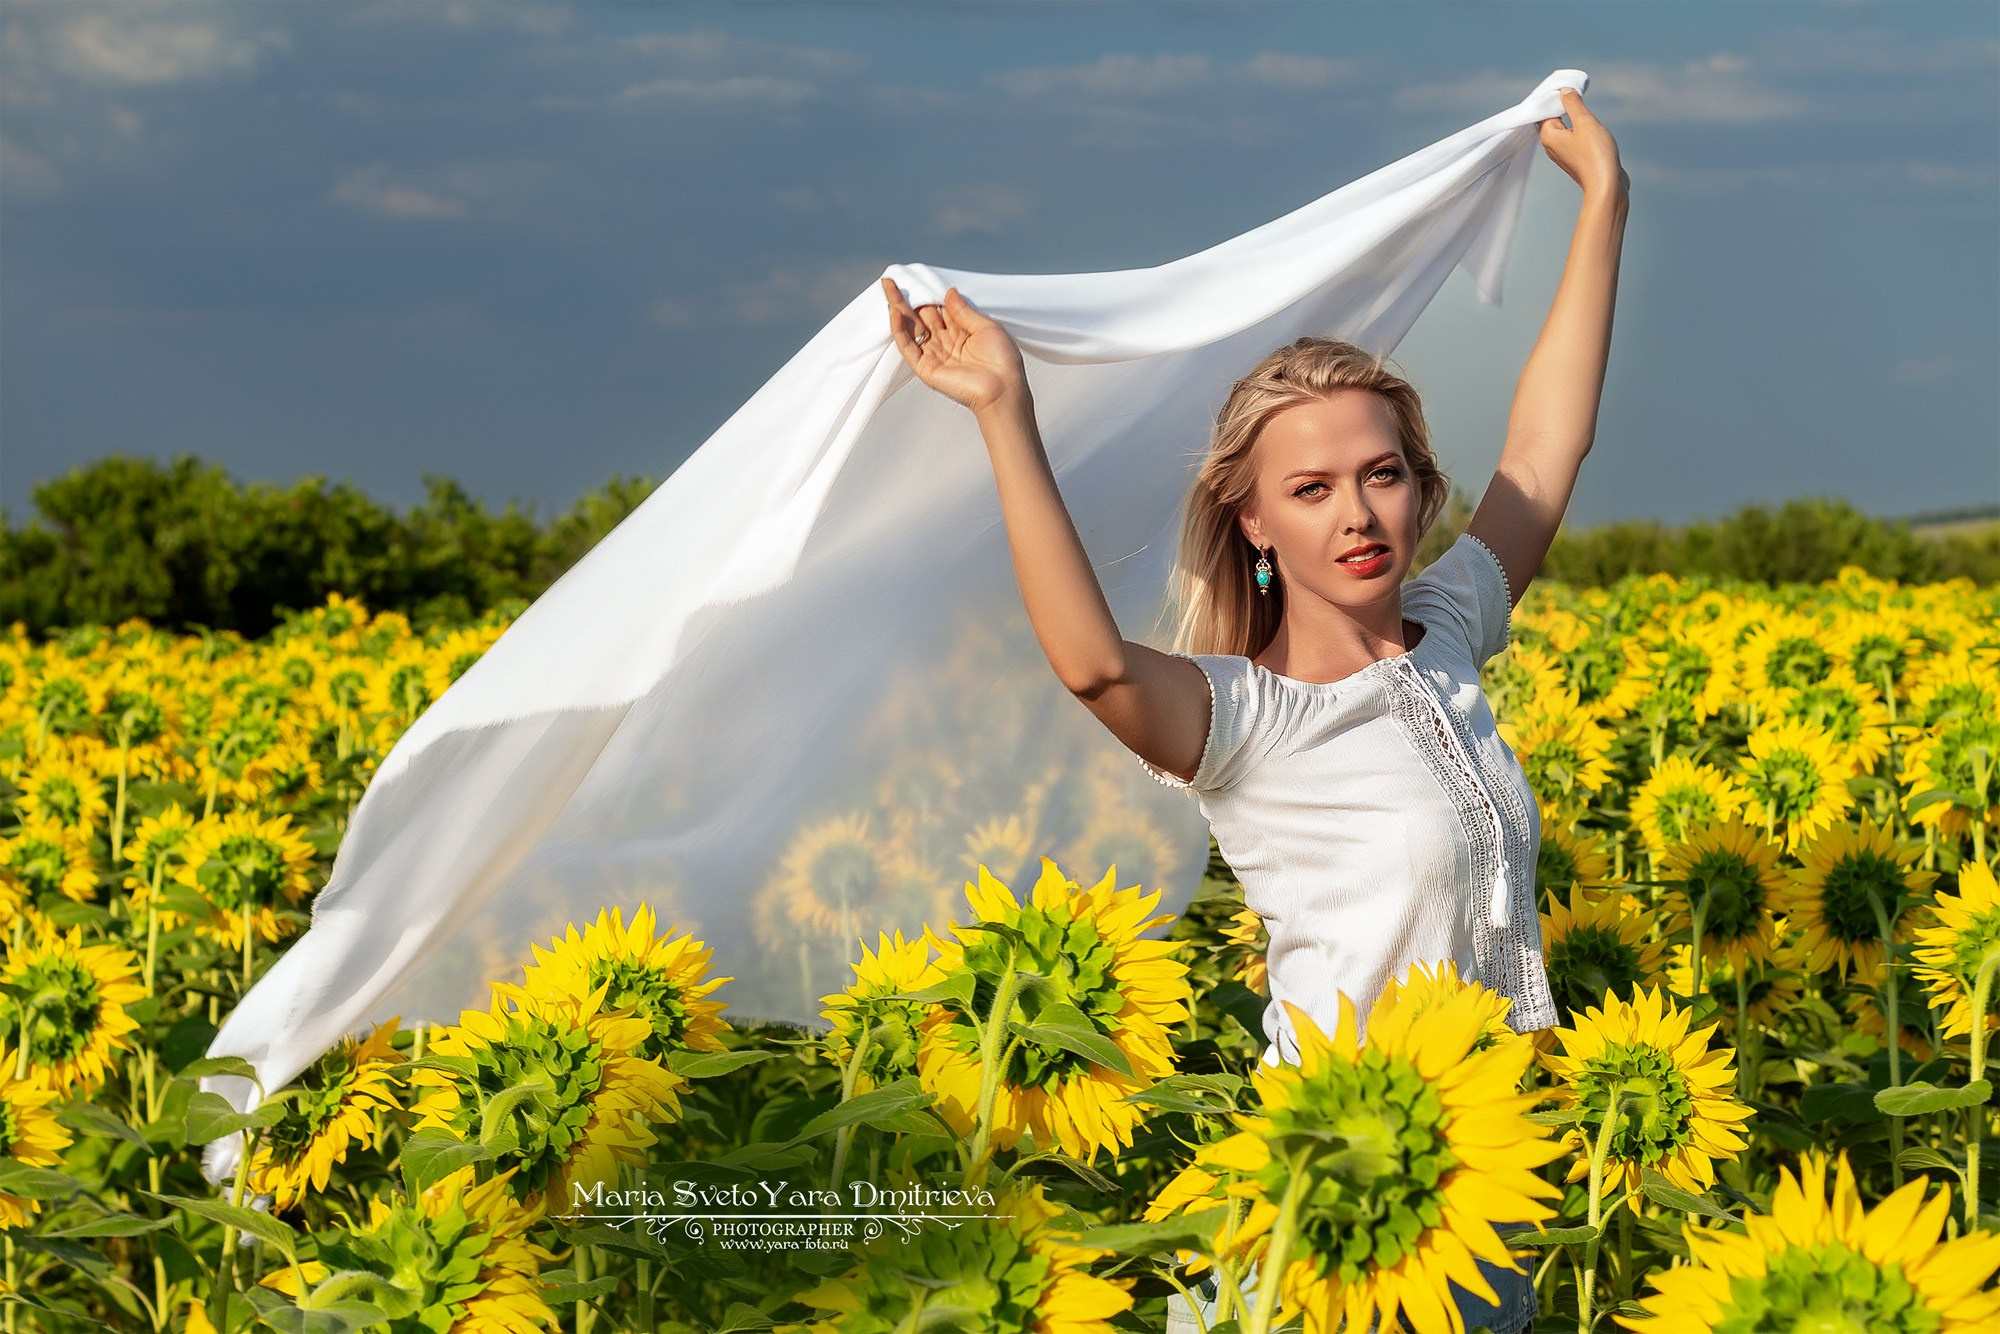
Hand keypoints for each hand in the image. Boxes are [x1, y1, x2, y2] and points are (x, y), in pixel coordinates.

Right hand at [881, 278, 1027, 414]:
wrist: (1003, 389)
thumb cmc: (1002, 361)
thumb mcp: (986, 326)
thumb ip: (964, 311)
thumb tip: (949, 292)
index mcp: (961, 332)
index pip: (939, 310)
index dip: (927, 295)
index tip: (916, 278)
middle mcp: (945, 343)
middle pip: (921, 317)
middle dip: (906, 299)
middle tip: (892, 280)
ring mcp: (934, 355)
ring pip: (911, 328)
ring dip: (898, 309)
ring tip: (888, 288)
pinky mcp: (925, 368)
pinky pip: (908, 347)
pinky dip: (900, 329)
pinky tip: (895, 312)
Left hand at [1540, 87, 1627, 200]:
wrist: (1606, 185)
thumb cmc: (1595, 155)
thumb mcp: (1585, 122)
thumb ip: (1573, 104)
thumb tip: (1564, 91)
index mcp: (1548, 136)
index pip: (1544, 110)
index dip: (1553, 97)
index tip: (1565, 86)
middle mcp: (1551, 146)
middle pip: (1552, 118)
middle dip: (1562, 105)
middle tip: (1574, 91)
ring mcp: (1563, 153)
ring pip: (1564, 128)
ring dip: (1573, 116)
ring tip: (1581, 104)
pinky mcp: (1576, 158)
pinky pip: (1573, 137)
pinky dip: (1578, 128)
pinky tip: (1588, 124)